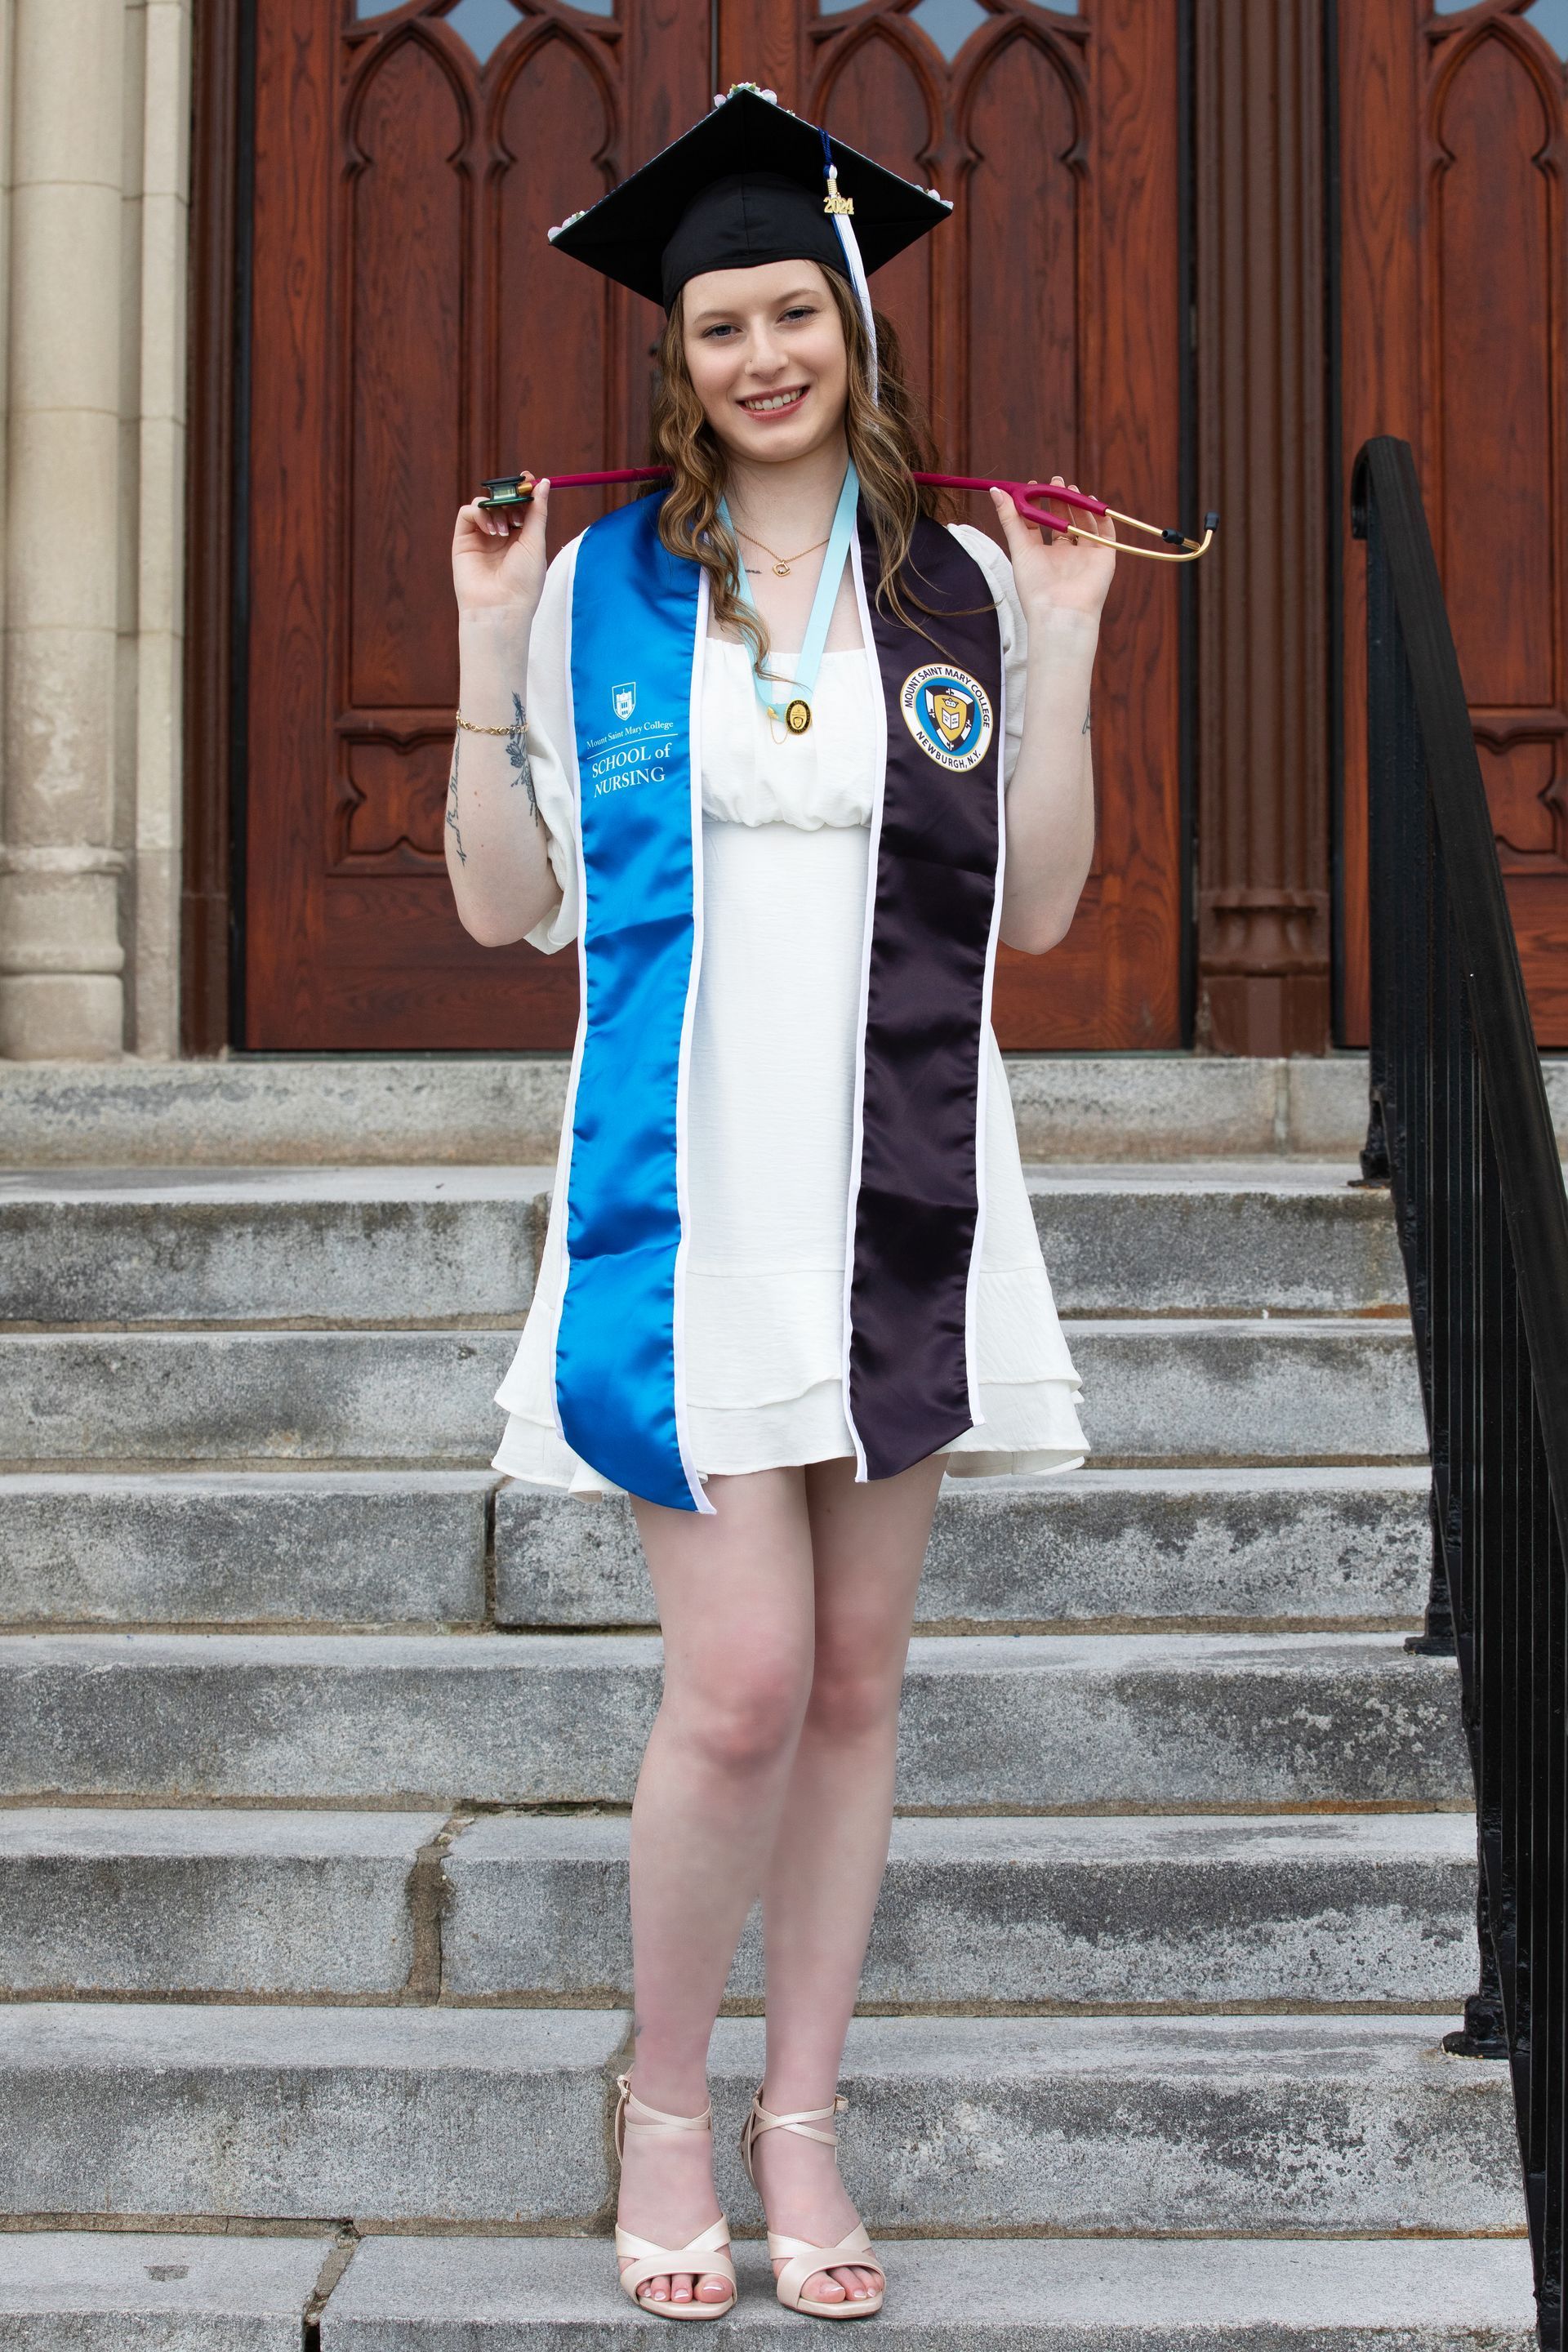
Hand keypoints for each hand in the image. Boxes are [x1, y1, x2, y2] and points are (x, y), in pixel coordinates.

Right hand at [452, 479, 549, 620]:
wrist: (500, 608)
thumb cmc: (523, 582)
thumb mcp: (536, 543)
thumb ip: (538, 511)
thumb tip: (543, 482)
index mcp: (522, 537)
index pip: (521, 504)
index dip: (523, 489)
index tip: (528, 478)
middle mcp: (501, 535)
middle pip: (502, 499)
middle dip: (509, 495)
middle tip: (517, 499)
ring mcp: (481, 537)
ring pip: (484, 503)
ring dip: (496, 508)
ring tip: (504, 531)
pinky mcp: (463, 540)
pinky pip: (468, 512)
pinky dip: (479, 513)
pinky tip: (491, 532)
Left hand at [990, 474, 1115, 624]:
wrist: (1061, 612)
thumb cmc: (1035, 586)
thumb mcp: (1019, 548)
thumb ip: (1009, 519)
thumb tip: (995, 490)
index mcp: (1043, 555)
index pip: (1041, 524)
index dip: (1038, 504)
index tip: (1035, 485)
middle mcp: (1064, 555)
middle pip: (1064, 520)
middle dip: (1060, 499)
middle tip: (1056, 480)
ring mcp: (1085, 556)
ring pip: (1084, 524)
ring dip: (1079, 505)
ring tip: (1071, 488)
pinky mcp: (1104, 558)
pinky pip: (1106, 535)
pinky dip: (1103, 518)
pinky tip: (1094, 503)